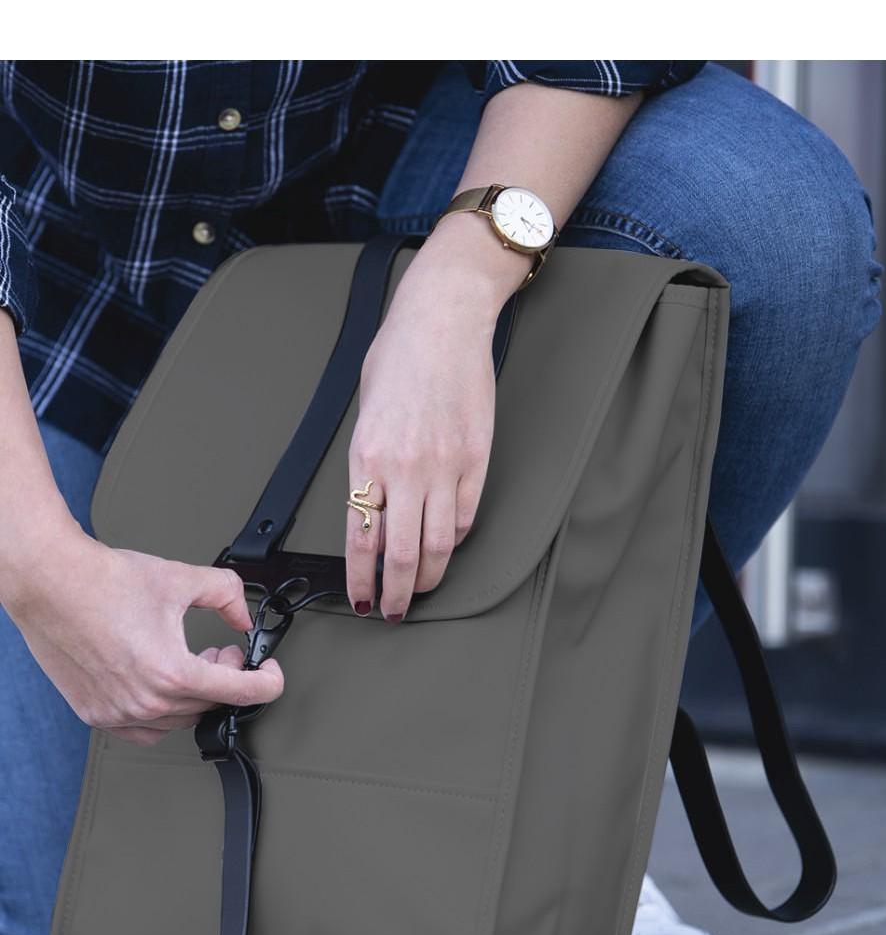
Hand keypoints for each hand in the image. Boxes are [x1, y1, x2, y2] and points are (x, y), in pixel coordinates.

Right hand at [6, 527, 283, 745]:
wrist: (48, 581)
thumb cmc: (101, 581)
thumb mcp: (181, 579)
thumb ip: (226, 596)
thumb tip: (243, 617)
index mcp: (171, 674)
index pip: (243, 694)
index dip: (268, 681)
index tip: (269, 672)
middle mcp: (144, 702)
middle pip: (210, 705)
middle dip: (225, 677)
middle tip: (221, 652)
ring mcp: (117, 713)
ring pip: (180, 720)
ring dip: (194, 694)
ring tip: (190, 661)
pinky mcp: (95, 713)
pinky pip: (145, 730)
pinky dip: (163, 713)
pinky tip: (163, 683)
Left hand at [346, 224, 518, 620]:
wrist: (441, 323)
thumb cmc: (398, 359)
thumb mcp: (365, 416)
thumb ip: (368, 467)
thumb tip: (372, 512)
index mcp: (366, 459)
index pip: (360, 540)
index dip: (360, 581)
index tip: (362, 601)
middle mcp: (405, 469)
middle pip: (400, 556)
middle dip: (395, 594)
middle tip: (392, 611)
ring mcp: (445, 467)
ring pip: (437, 545)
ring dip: (427, 577)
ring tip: (419, 589)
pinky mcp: (476, 460)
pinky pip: (464, 517)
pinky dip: (452, 540)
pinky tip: (444, 546)